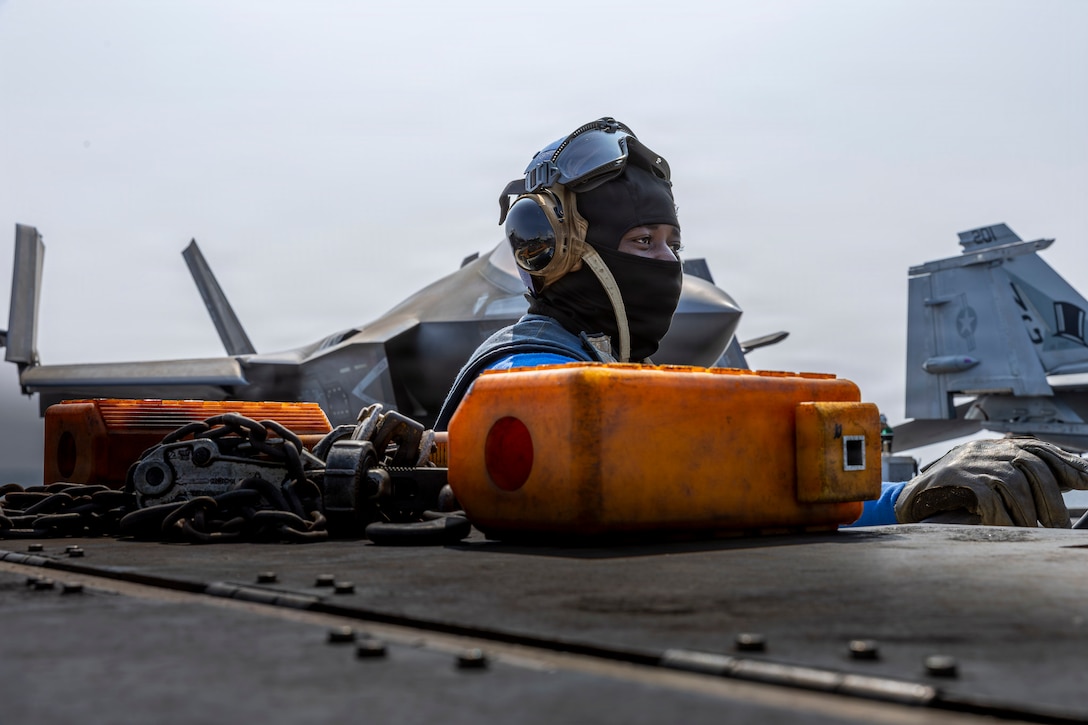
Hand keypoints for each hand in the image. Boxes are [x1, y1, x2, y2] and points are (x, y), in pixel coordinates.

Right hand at [894, 437, 1087, 526]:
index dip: (1066, 463)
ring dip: (1028, 511)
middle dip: (1051, 497)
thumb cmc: (954, 498)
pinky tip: (1003, 528)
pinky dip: (1001, 516)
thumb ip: (1022, 480)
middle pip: (1032, 465)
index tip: (1087, 481)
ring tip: (1032, 530)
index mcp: (995, 448)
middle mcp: (984, 450)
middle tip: (1058, 524)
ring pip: (1013, 481)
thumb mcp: (990, 482)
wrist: (909, 502)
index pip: (1040, 449)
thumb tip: (1069, 481)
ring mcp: (967, 462)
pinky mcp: (952, 478)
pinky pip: (988, 497)